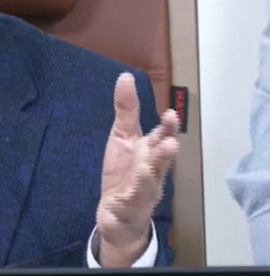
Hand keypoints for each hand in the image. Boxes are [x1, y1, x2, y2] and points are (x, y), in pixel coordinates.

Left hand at [96, 72, 179, 266]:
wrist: (118, 213)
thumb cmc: (125, 171)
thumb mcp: (122, 137)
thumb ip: (126, 110)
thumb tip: (126, 76)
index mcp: (149, 151)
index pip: (160, 137)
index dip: (166, 127)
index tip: (170, 114)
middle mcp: (151, 168)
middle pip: (161, 158)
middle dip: (166, 149)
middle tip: (170, 140)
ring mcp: (144, 188)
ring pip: (152, 177)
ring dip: (157, 167)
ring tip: (164, 155)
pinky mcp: (131, 204)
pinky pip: (136, 196)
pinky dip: (138, 187)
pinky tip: (140, 178)